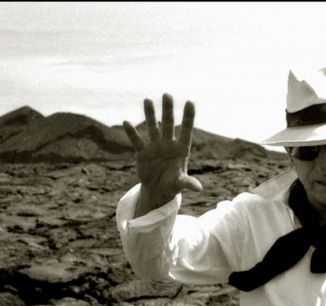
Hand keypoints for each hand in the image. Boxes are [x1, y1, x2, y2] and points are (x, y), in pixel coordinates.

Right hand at [124, 94, 201, 212]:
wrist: (158, 190)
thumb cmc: (173, 185)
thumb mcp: (180, 184)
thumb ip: (188, 183)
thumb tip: (198, 188)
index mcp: (181, 149)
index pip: (186, 130)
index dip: (188, 117)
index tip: (190, 102)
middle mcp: (168, 144)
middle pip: (168, 124)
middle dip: (168, 110)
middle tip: (167, 95)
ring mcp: (155, 146)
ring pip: (153, 127)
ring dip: (150, 115)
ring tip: (147, 100)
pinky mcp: (142, 152)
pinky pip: (137, 141)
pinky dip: (132, 133)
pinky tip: (126, 122)